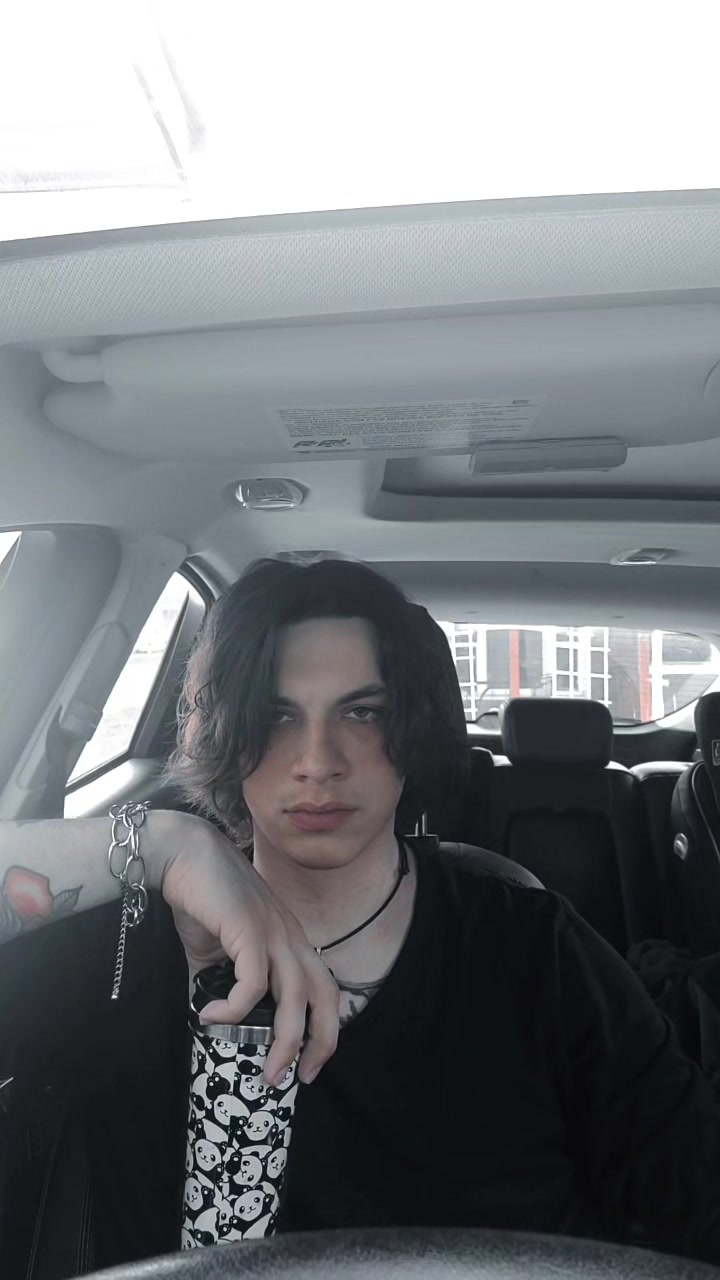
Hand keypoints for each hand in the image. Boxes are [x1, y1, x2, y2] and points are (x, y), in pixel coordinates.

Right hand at [149, 811, 338, 1086]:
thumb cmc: (200, 897)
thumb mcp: (217, 949)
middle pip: (325, 995)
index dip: (324, 1026)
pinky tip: (211, 1017)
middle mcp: (290, 935)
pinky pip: (253, 982)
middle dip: (321, 1042)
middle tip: (300, 1077)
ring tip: (265, 1069)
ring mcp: (272, 931)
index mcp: (289, 938)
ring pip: (296, 996)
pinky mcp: (248, 929)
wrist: (181, 853)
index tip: (308, 1063)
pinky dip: (236, 1008)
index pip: (324, 987)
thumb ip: (222, 980)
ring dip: (285, 1040)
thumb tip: (211, 1021)